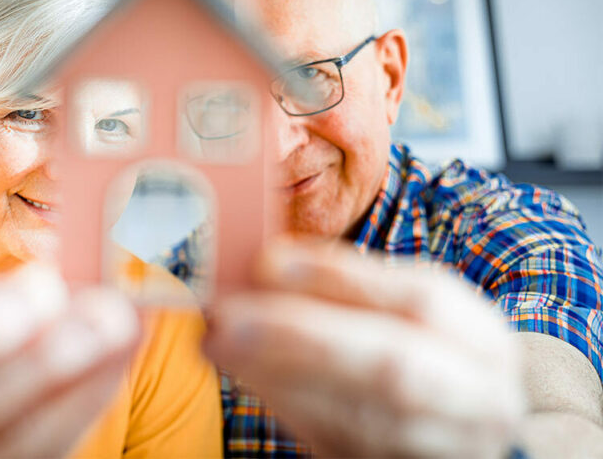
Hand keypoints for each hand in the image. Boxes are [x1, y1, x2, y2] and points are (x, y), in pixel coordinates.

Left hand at [204, 239, 525, 457]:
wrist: (453, 427)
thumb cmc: (419, 356)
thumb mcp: (400, 317)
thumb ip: (344, 293)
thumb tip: (265, 266)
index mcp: (482, 341)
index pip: (419, 301)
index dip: (339, 278)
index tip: (266, 261)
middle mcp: (478, 400)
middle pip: (390, 368)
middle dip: (299, 335)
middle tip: (225, 316)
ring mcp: (446, 449)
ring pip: (357, 419)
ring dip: (276, 376)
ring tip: (218, 342)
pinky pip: (338, 447)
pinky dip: (285, 406)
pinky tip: (245, 374)